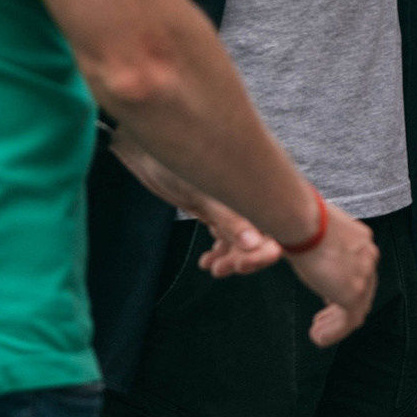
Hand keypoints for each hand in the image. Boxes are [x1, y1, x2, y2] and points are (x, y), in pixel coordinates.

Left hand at [112, 144, 281, 277]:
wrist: (143, 147)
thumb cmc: (171, 163)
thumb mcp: (201, 196)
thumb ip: (230, 220)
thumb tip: (254, 244)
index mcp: (249, 190)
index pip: (273, 227)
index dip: (264, 251)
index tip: (243, 265)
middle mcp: (244, 197)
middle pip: (260, 237)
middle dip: (245, 258)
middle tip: (222, 269)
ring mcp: (229, 203)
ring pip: (242, 239)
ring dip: (231, 258)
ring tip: (212, 266)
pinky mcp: (213, 208)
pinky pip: (226, 235)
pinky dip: (219, 252)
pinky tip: (205, 261)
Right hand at [285, 203, 379, 346]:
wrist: (303, 222)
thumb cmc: (300, 221)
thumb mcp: (314, 232)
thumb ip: (319, 246)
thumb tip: (308, 252)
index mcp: (360, 241)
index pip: (358, 269)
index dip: (343, 286)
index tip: (326, 298)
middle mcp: (368, 256)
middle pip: (362, 290)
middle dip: (341, 307)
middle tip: (323, 318)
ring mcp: (364, 276)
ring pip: (356, 308)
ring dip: (336, 323)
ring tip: (318, 332)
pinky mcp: (353, 293)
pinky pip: (348, 321)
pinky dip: (334, 333)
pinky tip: (318, 337)